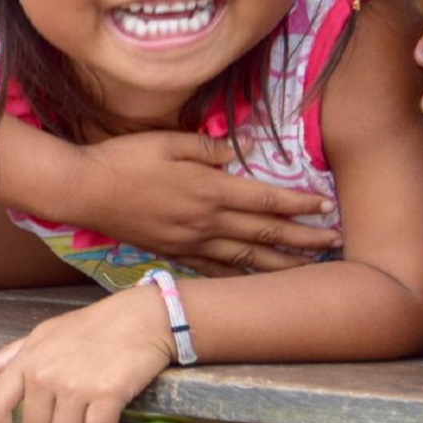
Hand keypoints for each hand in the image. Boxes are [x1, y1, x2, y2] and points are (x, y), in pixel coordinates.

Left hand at [0, 290, 173, 422]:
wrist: (140, 318)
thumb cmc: (92, 326)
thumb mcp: (46, 333)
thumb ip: (12, 355)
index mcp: (29, 359)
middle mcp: (47, 374)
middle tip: (71, 408)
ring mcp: (76, 386)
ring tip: (89, 411)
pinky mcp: (106, 396)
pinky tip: (103, 421)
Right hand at [64, 132, 341, 274]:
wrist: (86, 190)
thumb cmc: (126, 158)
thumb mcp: (169, 140)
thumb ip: (210, 148)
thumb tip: (243, 150)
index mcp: (210, 189)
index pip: (266, 199)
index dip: (299, 203)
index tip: (325, 206)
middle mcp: (207, 221)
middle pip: (264, 233)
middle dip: (303, 239)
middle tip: (336, 242)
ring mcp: (191, 242)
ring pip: (246, 258)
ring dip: (282, 264)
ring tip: (310, 269)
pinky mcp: (174, 253)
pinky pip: (214, 270)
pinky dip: (239, 277)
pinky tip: (255, 283)